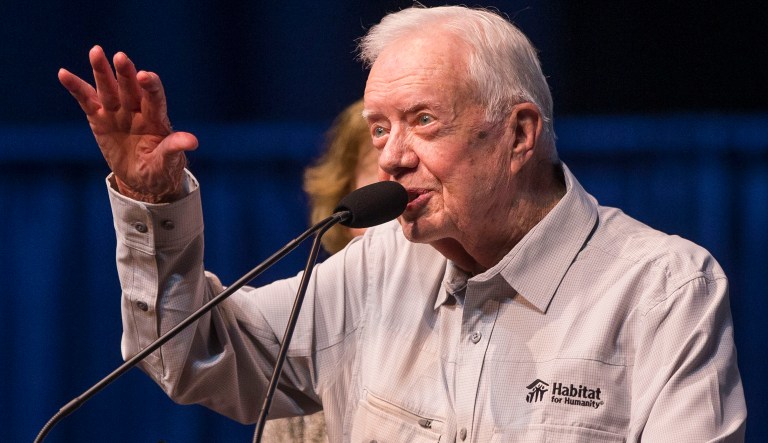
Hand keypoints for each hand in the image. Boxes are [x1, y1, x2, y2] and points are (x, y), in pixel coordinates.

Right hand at [58, 45, 197, 202]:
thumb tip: (193, 141)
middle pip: (131, 88)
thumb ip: (174, 148)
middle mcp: (137, 110)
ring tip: (96, 52)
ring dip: (102, 71)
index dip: (151, 86)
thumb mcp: (167, 162)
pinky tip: (64, 74)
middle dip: (126, 73)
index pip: (154, 98)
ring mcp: (117, 112)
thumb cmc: (160, 169)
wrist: (143, 181)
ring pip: (109, 89)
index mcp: (157, 119)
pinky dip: (76, 88)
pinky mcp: (99, 119)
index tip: (145, 76)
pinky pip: (87, 101)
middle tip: (121, 57)